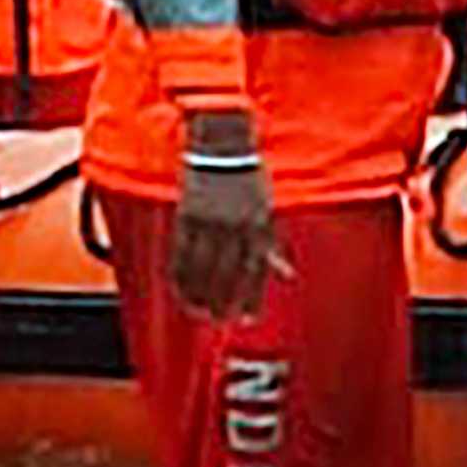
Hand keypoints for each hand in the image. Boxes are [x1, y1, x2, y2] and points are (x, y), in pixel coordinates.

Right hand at [171, 134, 279, 320]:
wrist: (222, 146)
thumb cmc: (249, 177)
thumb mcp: (267, 210)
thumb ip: (272, 246)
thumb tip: (286, 275)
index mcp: (258, 226)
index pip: (255, 272)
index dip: (251, 298)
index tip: (247, 319)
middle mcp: (235, 228)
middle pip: (229, 275)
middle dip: (225, 302)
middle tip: (221, 320)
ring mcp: (210, 223)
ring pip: (203, 268)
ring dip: (200, 294)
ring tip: (199, 312)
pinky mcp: (187, 217)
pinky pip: (182, 253)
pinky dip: (181, 274)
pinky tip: (180, 289)